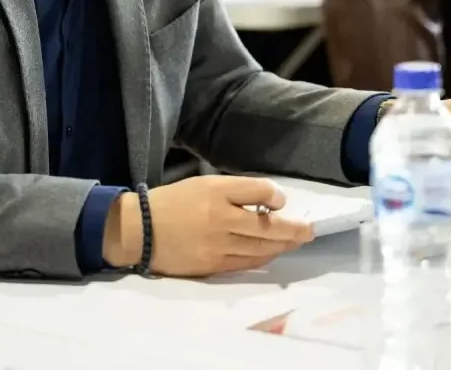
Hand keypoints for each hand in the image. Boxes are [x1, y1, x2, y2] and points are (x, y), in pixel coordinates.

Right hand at [103, 176, 314, 276]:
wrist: (140, 231)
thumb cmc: (173, 202)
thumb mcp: (202, 184)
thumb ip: (234, 191)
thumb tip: (269, 202)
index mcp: (216, 192)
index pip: (258, 191)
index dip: (276, 196)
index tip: (281, 201)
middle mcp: (219, 218)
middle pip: (267, 225)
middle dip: (294, 229)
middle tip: (310, 229)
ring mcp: (217, 245)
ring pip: (261, 248)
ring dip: (283, 245)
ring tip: (296, 241)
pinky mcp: (212, 266)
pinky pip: (246, 263)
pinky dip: (263, 258)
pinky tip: (272, 253)